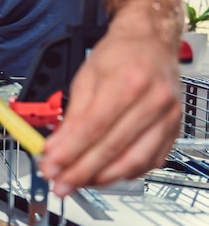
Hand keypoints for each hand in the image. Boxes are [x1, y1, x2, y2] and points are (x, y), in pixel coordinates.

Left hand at [38, 19, 180, 196]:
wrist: (150, 42)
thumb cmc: (119, 55)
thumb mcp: (86, 77)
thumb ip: (71, 114)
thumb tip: (54, 146)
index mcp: (127, 82)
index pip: (92, 128)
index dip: (69, 152)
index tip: (51, 166)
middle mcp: (152, 101)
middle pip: (112, 148)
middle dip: (81, 172)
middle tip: (60, 184)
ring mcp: (168, 117)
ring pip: (133, 161)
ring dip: (102, 178)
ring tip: (78, 183)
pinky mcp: (174, 129)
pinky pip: (150, 162)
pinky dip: (125, 173)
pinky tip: (105, 175)